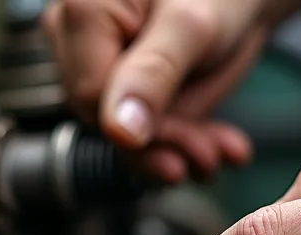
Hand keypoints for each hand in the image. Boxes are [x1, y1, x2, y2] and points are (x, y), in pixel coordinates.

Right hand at [41, 0, 293, 181]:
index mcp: (83, 10)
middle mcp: (78, 39)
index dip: (138, 128)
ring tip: (221, 150)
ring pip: (124, 131)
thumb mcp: (191, 27)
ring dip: (177, 149)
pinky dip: (184, 141)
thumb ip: (154, 73)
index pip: (91, 94)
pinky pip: (143, 129)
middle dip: (164, 142)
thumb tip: (120, 131)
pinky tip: (220, 144)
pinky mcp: (124, 89)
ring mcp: (100, 66)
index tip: (190, 142)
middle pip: (104, 117)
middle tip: (210, 155)